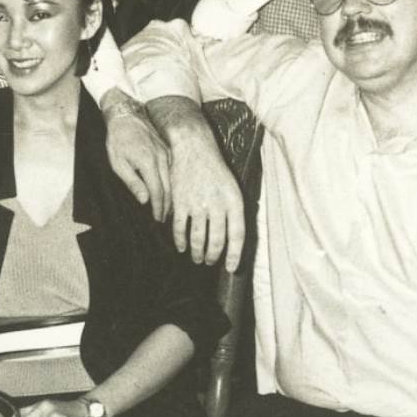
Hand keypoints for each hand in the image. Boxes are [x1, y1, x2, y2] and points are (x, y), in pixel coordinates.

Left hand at [103, 92, 170, 220]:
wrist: (126, 117)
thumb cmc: (118, 141)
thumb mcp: (118, 163)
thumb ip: (132, 182)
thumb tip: (144, 200)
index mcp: (148, 163)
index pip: (158, 191)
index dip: (159, 207)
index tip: (157, 219)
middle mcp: (161, 159)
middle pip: (168, 188)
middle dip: (167, 206)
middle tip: (163, 221)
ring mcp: (166, 154)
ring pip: (172, 180)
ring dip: (170, 197)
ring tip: (167, 211)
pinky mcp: (166, 150)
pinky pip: (171, 171)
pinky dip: (170, 184)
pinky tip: (168, 192)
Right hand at [147, 97, 243, 270]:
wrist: (193, 148)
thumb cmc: (214, 168)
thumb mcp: (232, 187)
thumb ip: (234, 211)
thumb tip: (233, 238)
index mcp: (233, 201)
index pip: (237, 235)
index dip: (234, 255)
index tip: (230, 268)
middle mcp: (217, 205)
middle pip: (216, 240)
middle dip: (213, 256)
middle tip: (210, 262)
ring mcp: (197, 204)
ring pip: (198, 238)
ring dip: (197, 252)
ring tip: (197, 258)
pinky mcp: (180, 202)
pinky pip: (180, 228)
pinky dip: (179, 241)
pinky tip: (180, 247)